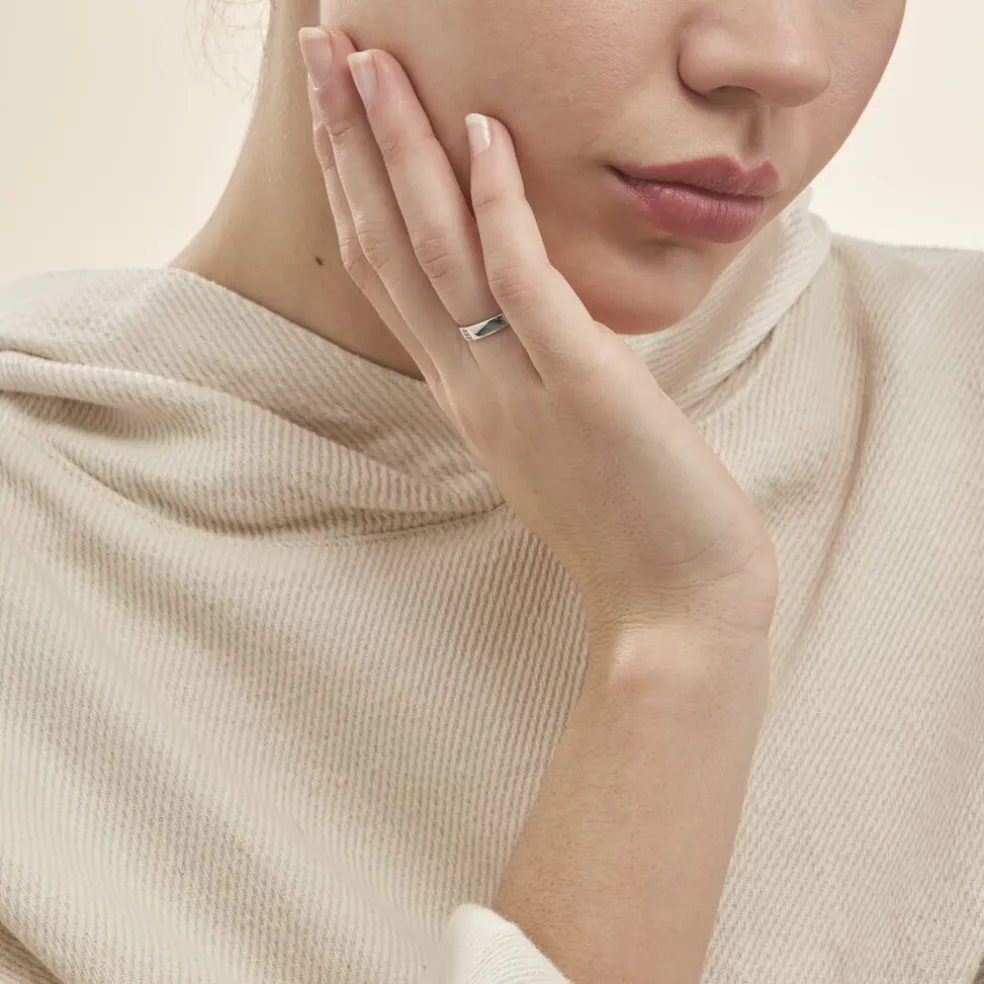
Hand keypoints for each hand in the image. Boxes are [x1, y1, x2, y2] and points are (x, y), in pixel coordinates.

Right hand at [299, 27, 778, 648]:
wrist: (674, 609)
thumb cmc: (628, 523)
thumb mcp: (556, 437)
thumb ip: (527, 374)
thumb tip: (528, 319)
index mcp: (466, 394)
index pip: (391, 274)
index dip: (356, 188)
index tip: (336, 114)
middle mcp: (470, 386)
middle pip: (389, 246)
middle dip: (349, 143)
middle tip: (318, 50)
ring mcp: (517, 388)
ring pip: (437, 253)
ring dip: (399, 150)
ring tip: (367, 60)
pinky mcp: (581, 385)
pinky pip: (524, 283)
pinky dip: (498, 205)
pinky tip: (485, 130)